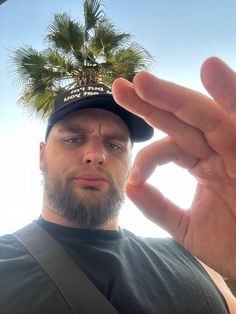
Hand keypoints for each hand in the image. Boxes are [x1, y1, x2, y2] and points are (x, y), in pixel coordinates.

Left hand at [112, 57, 235, 279]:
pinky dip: (230, 95)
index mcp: (202, 164)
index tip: (133, 178)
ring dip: (177, 96)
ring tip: (144, 79)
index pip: (169, 145)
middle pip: (182, 119)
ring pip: (207, 114)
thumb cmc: (230, 245)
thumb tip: (128, 186)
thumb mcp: (186, 227)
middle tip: (120, 85)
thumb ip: (158, 207)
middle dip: (151, 102)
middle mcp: (218, 150)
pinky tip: (211, 69)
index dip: (147, 155)